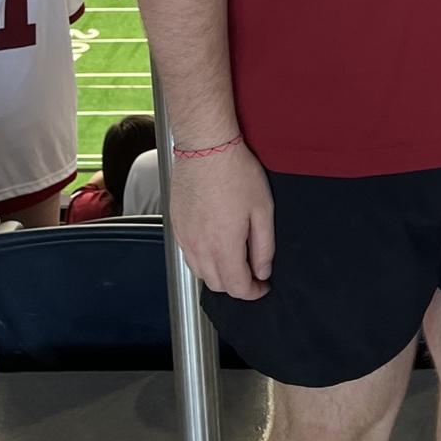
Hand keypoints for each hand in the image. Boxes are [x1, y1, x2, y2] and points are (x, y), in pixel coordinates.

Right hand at [168, 140, 274, 300]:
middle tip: (252, 274)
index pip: (237, 287)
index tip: (263, 287)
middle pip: (217, 285)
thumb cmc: (236, 172)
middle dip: (237, 286)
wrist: (205, 147)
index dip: (253, 292)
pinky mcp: (176, 227)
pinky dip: (203, 261)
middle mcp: (200, 248)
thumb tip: (262, 271)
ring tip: (235, 260)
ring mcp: (184, 238)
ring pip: (201, 273)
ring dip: (219, 275)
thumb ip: (263, 246)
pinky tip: (215, 246)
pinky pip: (189, 256)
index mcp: (224, 246)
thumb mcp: (262, 208)